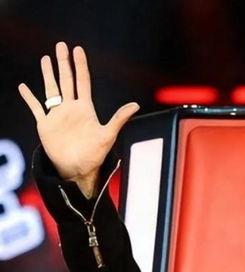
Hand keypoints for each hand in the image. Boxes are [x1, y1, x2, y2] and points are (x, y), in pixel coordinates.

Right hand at [18, 41, 139, 197]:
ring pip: (51, 90)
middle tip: (60, 45)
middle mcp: (71, 109)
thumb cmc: (95, 155)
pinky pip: (36, 108)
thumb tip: (136, 105)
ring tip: (45, 59)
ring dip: (48, 74)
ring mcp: (58, 116)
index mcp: (85, 109)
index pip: (82, 81)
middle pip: (66, 80)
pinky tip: (23, 87)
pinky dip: (29, 98)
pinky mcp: (46, 125)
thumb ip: (120, 118)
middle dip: (63, 63)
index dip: (80, 66)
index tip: (78, 50)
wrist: (78, 170)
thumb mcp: (108, 134)